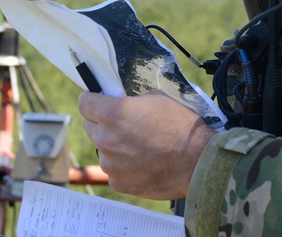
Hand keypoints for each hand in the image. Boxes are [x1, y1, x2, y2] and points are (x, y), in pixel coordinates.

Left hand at [78, 90, 215, 199]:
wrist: (198, 161)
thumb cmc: (181, 126)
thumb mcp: (156, 99)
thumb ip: (131, 102)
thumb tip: (120, 103)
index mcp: (114, 114)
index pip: (84, 103)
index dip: (92, 100)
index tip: (97, 101)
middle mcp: (106, 140)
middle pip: (90, 126)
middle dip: (103, 123)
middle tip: (124, 125)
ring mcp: (111, 164)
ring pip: (102, 150)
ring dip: (114, 146)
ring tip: (139, 146)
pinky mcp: (119, 183)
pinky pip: (114, 170)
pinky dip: (123, 166)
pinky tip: (143, 161)